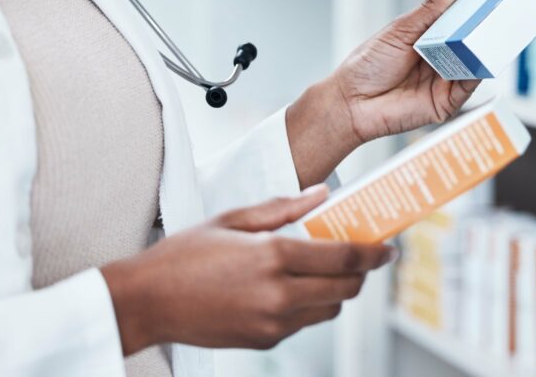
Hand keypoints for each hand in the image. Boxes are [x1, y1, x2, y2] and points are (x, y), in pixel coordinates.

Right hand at [101, 186, 394, 354]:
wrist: (146, 303)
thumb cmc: (185, 255)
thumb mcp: (234, 218)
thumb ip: (284, 207)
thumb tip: (324, 195)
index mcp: (274, 256)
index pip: (345, 257)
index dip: (374, 253)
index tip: (388, 248)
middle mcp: (279, 294)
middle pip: (346, 288)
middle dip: (362, 273)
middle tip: (362, 257)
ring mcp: (272, 323)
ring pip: (329, 310)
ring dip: (336, 290)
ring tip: (322, 269)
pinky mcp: (264, 341)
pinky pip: (303, 323)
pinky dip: (308, 305)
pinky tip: (290, 287)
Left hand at [334, 0, 480, 140]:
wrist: (351, 102)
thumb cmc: (368, 65)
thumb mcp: (401, 29)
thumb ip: (433, 8)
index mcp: (428, 37)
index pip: (459, 19)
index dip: (475, 8)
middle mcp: (440, 58)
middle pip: (470, 41)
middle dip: (484, 27)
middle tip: (501, 12)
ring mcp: (444, 80)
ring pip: (473, 62)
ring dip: (484, 48)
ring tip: (493, 32)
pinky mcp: (446, 102)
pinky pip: (468, 86)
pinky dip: (478, 72)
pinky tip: (480, 59)